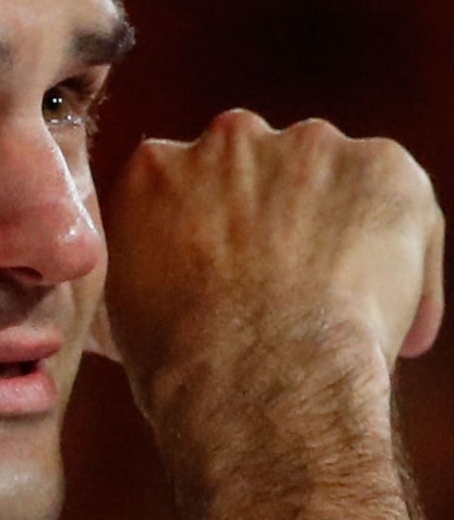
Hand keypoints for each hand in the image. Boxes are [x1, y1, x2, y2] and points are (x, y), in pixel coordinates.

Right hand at [105, 110, 442, 408]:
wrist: (251, 381)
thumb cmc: (178, 359)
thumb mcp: (119, 302)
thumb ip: (138, 261)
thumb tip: (154, 279)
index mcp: (157, 166)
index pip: (188, 178)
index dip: (211, 223)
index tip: (226, 260)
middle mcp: (228, 138)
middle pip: (258, 166)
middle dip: (270, 210)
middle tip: (280, 278)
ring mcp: (307, 146)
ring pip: (326, 177)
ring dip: (331, 221)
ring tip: (334, 296)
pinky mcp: (380, 166)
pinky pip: (398, 200)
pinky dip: (401, 248)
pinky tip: (381, 309)